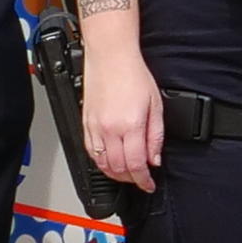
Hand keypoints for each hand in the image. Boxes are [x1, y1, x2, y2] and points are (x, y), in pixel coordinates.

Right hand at [83, 44, 165, 187]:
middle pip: (119, 168)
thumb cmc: (133, 75)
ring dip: (115, 174)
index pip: (137, 165)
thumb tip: (154, 158)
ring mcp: (95, 127)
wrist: (110, 57)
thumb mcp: (156, 105)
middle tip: (140, 179)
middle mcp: (111, 129)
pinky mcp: (86, 123)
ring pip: (102, 163)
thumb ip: (156, 135)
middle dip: (131, 179)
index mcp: (131, 125)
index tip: (149, 184)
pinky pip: (90, 151)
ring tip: (126, 174)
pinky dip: (100, 162)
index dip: (144, 180)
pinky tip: (109, 162)